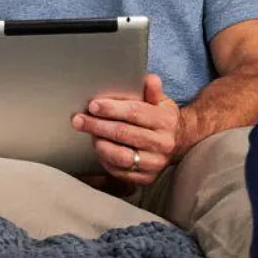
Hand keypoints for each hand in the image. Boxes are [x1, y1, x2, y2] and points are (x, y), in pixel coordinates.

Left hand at [70, 73, 181, 187]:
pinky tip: (100, 148)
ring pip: (121, 156)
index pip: (135, 112)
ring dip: (100, 144)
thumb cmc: (160, 118)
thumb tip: (149, 79)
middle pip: (124, 133)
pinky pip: (120, 171)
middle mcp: (163, 144)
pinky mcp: (147, 178)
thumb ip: (152, 90)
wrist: (179, 143)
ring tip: (90, 135)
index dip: (112, 109)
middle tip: (79, 119)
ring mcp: (155, 163)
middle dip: (97, 125)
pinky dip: (105, 160)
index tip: (93, 105)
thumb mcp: (160, 101)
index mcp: (165, 121)